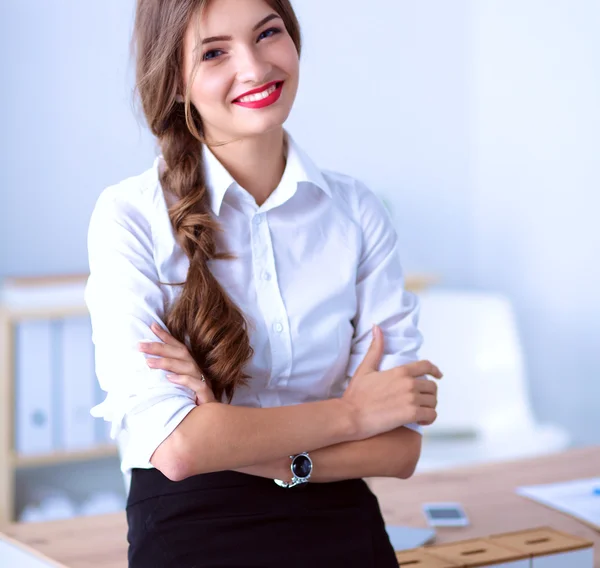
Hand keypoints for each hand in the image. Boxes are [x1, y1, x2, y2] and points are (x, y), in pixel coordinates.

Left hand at [138, 322, 216, 404]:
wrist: (209, 422)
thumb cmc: (191, 403)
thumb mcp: (176, 388)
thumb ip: (165, 377)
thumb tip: (145, 367)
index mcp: (190, 367)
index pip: (178, 347)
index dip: (166, 336)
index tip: (152, 326)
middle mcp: (198, 371)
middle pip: (180, 353)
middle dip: (160, 347)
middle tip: (140, 345)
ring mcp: (203, 382)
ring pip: (187, 366)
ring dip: (168, 363)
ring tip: (148, 363)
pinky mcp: (206, 395)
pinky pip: (198, 385)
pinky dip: (184, 380)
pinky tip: (170, 379)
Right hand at [341, 325, 441, 439]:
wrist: (350, 416)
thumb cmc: (356, 394)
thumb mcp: (365, 368)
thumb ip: (375, 349)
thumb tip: (377, 328)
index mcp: (400, 371)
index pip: (426, 366)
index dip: (435, 370)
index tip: (438, 375)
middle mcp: (408, 383)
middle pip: (432, 386)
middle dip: (429, 393)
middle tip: (422, 400)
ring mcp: (411, 399)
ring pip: (433, 401)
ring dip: (429, 407)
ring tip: (421, 411)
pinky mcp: (411, 415)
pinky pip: (431, 415)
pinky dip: (429, 419)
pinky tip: (421, 421)